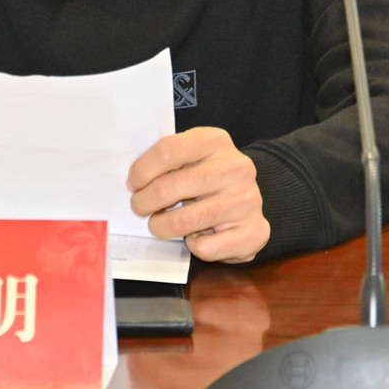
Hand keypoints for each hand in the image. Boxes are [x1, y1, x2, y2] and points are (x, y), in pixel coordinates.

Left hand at [130, 127, 270, 262]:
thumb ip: (166, 160)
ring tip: (161, 224)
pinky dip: (193, 246)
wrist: (247, 201)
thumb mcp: (191, 157)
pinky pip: (205, 247)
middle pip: (167, 188)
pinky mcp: (254, 231)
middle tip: (140, 207)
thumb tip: (135, 183)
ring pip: (181, 222)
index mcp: (216, 141)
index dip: (141, 171)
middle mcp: (236, 168)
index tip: (133, 184)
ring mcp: (247, 200)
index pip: (167, 150)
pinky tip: (198, 235)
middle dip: (143, 203)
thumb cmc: (207, 179)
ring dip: (161, 227)